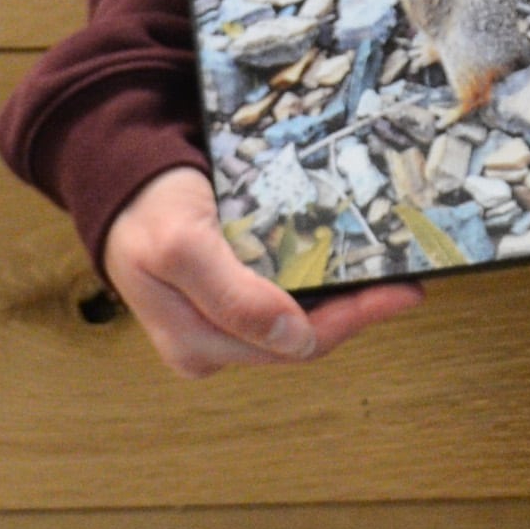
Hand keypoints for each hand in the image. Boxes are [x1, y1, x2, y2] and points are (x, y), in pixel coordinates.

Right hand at [101, 165, 422, 377]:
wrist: (120, 181)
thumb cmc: (147, 212)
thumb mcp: (182, 247)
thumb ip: (233, 297)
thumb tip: (295, 340)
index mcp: (199, 346)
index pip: (295, 347)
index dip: (353, 321)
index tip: (401, 292)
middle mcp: (215, 343)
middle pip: (304, 338)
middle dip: (358, 311)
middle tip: (408, 282)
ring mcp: (223, 321)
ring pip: (301, 321)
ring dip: (346, 298)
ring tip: (391, 274)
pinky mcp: (232, 296)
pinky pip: (290, 296)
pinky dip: (324, 281)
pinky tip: (351, 263)